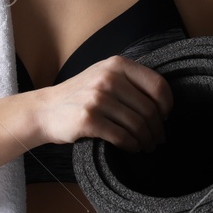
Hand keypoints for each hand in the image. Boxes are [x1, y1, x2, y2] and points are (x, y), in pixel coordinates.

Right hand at [30, 56, 172, 152]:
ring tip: (146, 145)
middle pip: (149, 109)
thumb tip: (162, 103)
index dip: (167, 105)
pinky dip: (131, 145)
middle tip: (158, 139)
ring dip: (146, 140)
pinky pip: (122, 136)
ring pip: (137, 125)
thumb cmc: (79, 95)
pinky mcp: (88, 119)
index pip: (157, 85)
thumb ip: (129, 80)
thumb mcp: (103, 75)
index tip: (165, 117)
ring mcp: (97, 98)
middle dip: (157, 129)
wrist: (45, 110)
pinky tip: (132, 148)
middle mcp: (108, 78)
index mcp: (117, 64)